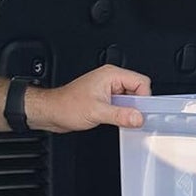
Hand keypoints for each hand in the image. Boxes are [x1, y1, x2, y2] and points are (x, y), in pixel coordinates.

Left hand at [27, 65, 153, 131]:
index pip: (141, 82)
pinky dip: (122, 113)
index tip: (141, 112)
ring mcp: (108, 89)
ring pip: (131, 99)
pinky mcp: (105, 99)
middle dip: (136, 105)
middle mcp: (111, 79)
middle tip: (130, 117)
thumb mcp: (96, 112)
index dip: (144, 98)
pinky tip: (115, 120)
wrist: (51, 112)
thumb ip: (120, 115)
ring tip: (117, 118)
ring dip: (128, 110)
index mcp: (111, 75)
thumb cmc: (66, 106)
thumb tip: (138, 118)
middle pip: (138, 90)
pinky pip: (122, 105)